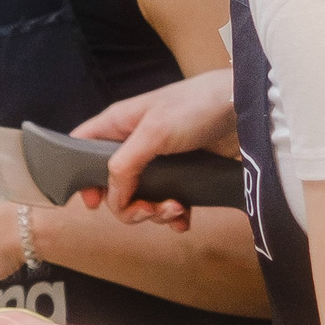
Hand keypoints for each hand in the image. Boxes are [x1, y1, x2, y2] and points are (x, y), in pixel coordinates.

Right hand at [69, 69, 238, 228]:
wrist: (244, 109)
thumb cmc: (194, 107)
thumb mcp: (154, 132)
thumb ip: (125, 164)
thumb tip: (111, 197)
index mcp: (118, 126)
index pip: (81, 149)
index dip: (80, 176)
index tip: (93, 201)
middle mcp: (134, 144)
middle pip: (113, 184)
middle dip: (128, 205)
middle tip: (148, 209)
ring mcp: (158, 161)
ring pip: (141, 198)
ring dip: (155, 212)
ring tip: (176, 208)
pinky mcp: (183, 174)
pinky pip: (169, 203)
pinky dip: (175, 216)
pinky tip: (184, 218)